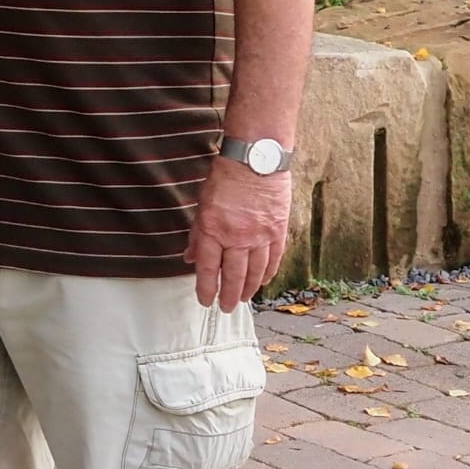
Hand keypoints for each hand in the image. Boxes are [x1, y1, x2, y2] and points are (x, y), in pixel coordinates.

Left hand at [184, 156, 291, 309]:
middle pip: (234, 275)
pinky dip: (269, 273)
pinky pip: (274, 258)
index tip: (205, 301)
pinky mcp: (278, 230)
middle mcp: (237, 237)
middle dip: (229, 295)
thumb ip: (197, 236)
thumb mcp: (202, 207)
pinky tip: (264, 282)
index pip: (209, 268)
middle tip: (226, 307)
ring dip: (249, 288)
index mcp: (214, 230)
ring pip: (256, 271)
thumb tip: (191, 259)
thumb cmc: (225, 180)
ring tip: (244, 299)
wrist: (255, 161)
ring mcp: (260, 235)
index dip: (206, 288)